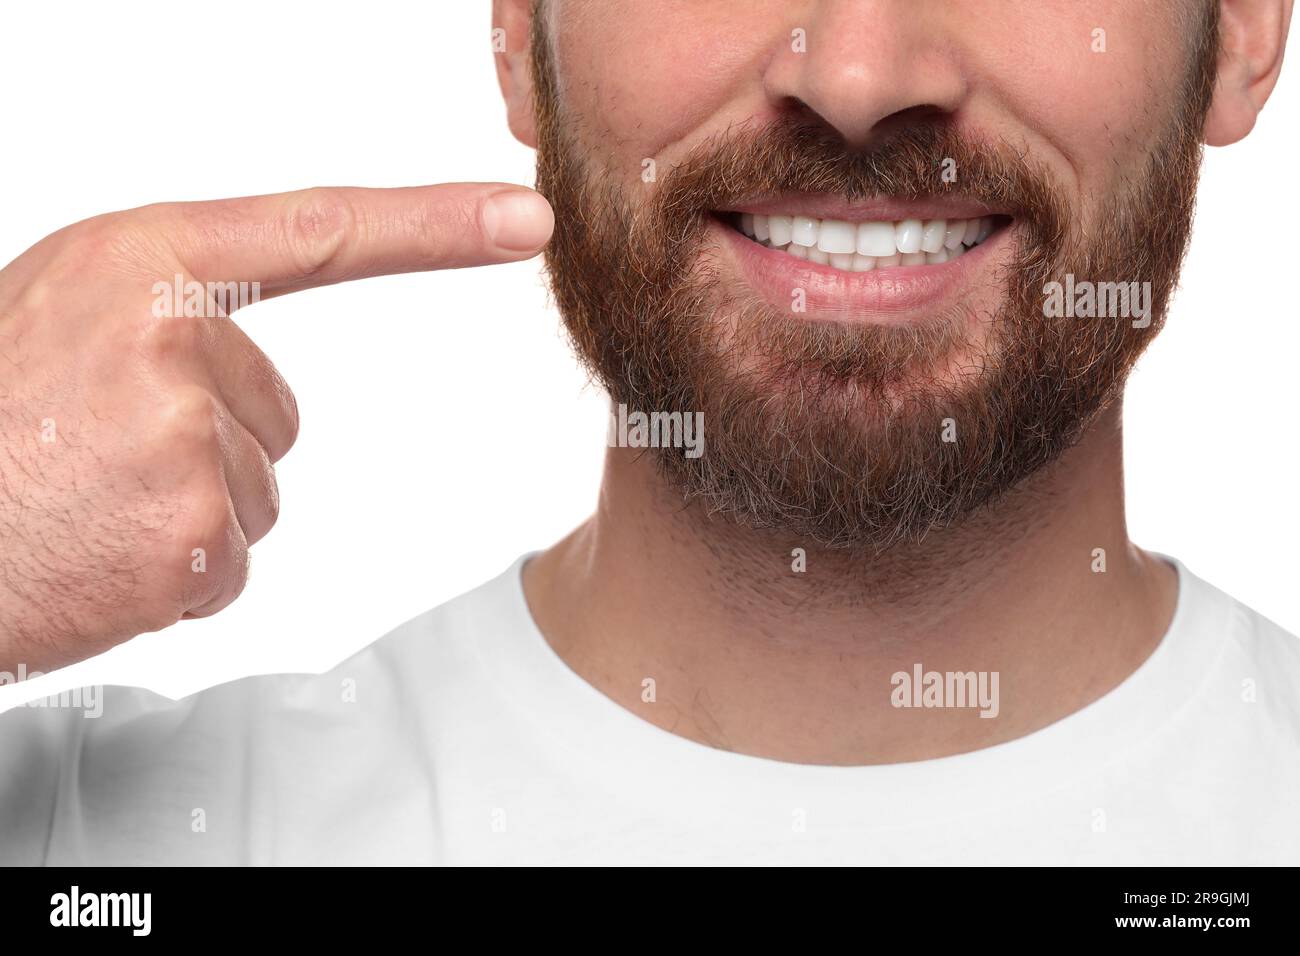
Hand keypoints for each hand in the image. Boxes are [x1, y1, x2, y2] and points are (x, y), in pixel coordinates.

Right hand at [0, 183, 552, 670]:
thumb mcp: (57, 321)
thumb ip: (164, 319)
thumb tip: (247, 383)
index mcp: (138, 263)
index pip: (320, 232)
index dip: (434, 224)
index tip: (521, 216)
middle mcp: (170, 334)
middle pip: (274, 411)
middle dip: (200, 448)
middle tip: (90, 458)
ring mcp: (182, 433)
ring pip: (253, 491)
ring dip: (180, 513)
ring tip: (82, 503)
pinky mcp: (190, 532)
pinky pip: (230, 560)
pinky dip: (172, 574)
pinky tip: (95, 555)